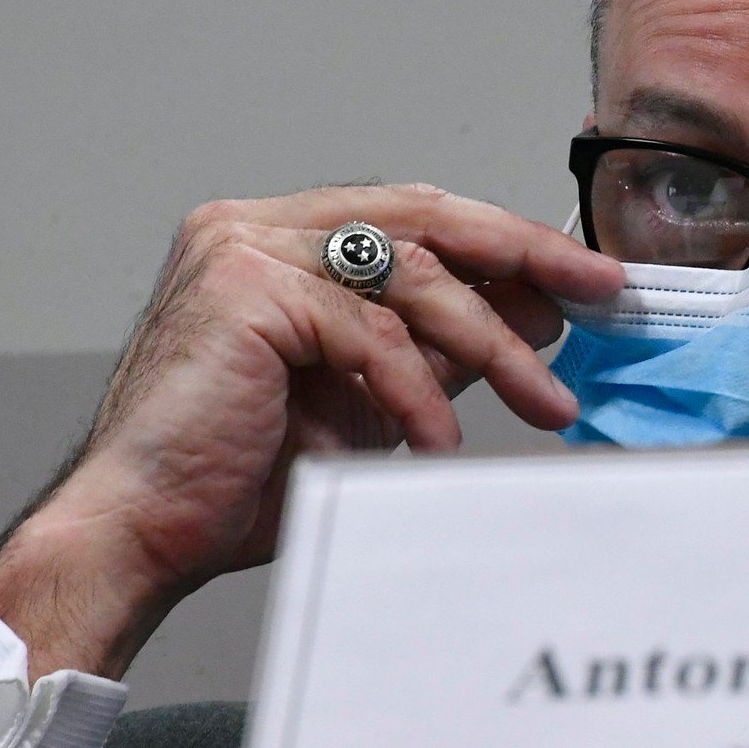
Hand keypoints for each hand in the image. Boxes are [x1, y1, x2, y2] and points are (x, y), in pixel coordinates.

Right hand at [0, 184, 623, 679]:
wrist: (145, 530)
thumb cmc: (241, 472)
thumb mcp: (370, 395)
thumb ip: (441, 344)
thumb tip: (538, 311)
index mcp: (285, 237)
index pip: (422, 217)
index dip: (511, 242)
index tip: (587, 280)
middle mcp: (259, 224)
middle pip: (429, 218)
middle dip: (529, 256)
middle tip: (603, 294)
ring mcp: (245, 246)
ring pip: (415, 278)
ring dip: (496, 346)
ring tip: (546, 403)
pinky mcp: (245, 289)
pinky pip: (374, 334)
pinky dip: (420, 392)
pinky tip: (440, 443)